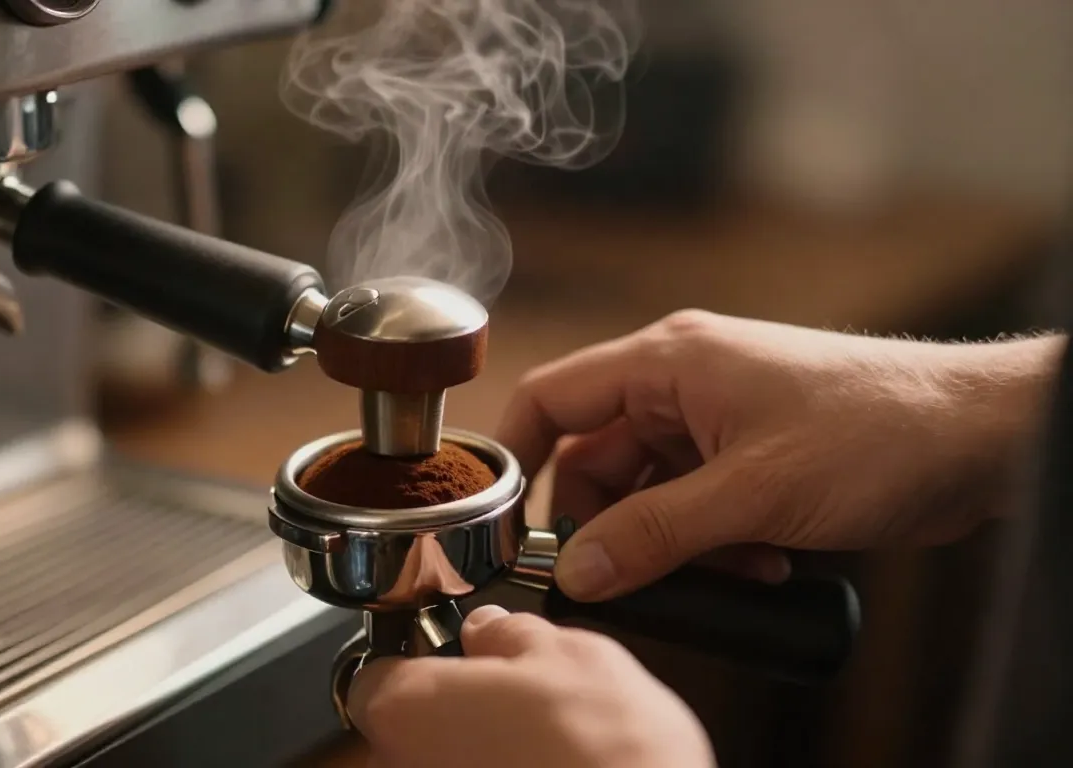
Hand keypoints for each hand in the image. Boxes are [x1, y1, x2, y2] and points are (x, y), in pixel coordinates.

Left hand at [349, 605, 713, 767]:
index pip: (373, 678)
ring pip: (442, 767)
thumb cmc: (607, 754)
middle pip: (406, 733)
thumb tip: (490, 630)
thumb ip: (510, 635)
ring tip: (542, 751)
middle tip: (514, 704)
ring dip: (477, 758)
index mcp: (407, 709)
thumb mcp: (572, 655)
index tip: (450, 660)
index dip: (413, 663)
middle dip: (453, 716)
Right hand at [496, 310, 1062, 600]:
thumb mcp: (754, 493)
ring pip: (647, 489)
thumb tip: (577, 573)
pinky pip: (693, 502)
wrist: (979, 435)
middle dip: (608, 524)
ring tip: (721, 571)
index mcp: (669, 361)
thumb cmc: (879, 429)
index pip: (553, 396)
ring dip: (668, 540)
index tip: (504, 521)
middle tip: (626, 576)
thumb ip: (656, 534)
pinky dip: (709, 540)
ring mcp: (717, 417)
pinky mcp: (749, 451)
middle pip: (595, 458)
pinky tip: (755, 567)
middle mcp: (682, 381)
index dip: (517, 456)